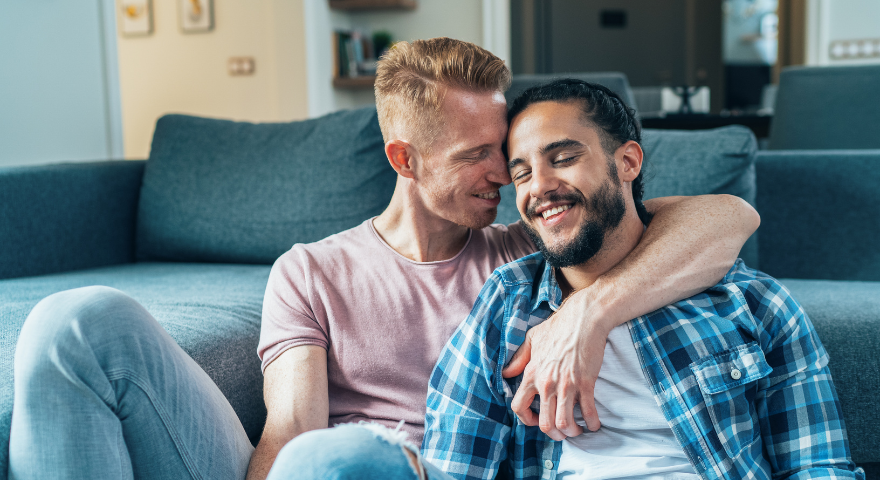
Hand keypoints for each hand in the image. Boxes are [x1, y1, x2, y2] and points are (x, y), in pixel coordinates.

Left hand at [501, 293, 610, 440]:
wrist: (583, 318)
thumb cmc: (558, 326)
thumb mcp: (532, 339)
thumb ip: (519, 358)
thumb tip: (507, 373)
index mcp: (532, 374)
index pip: (519, 407)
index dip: (525, 420)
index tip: (535, 421)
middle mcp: (546, 383)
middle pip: (544, 423)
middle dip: (553, 434)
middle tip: (560, 432)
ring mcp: (566, 385)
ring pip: (564, 423)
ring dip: (571, 432)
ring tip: (577, 429)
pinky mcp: (586, 383)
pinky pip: (588, 412)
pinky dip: (592, 423)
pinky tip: (594, 424)